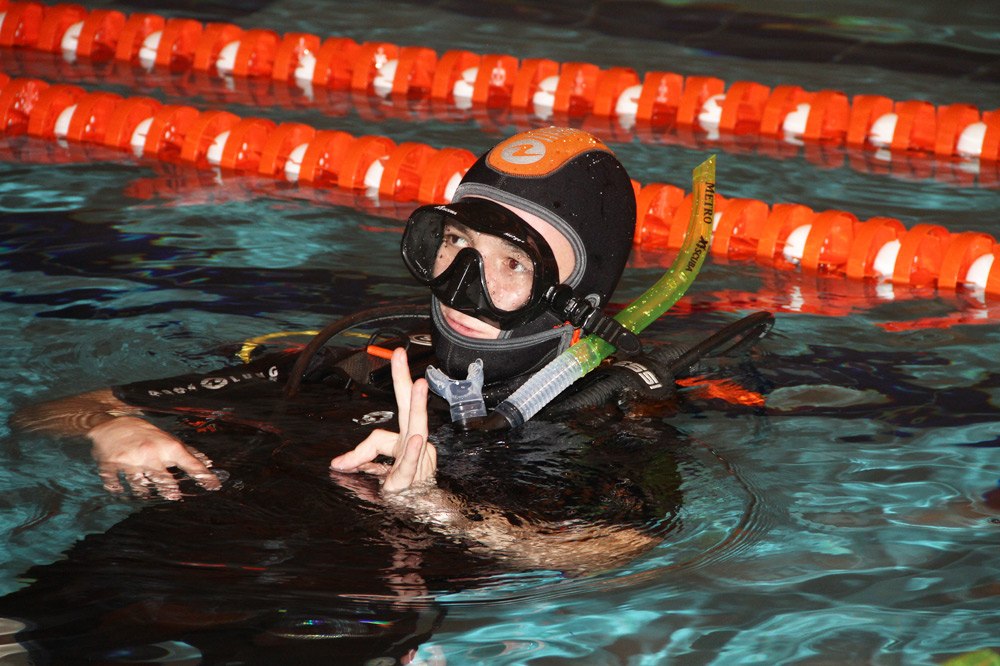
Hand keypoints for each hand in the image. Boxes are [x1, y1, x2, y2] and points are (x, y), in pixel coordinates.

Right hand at [87, 416, 220, 499]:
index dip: (204, 476)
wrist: (113, 421)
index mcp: (168, 447)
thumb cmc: (146, 433)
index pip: (190, 463)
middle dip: (169, 489)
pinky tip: (120, 490)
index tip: (214, 486)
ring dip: (143, 491)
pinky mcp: (110, 464)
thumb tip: (208, 463)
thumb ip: (188, 453)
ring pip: (139, 483)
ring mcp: (130, 460)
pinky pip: (114, 482)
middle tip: (174, 496)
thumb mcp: (169, 440)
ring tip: (146, 494)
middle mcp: (151, 453)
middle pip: (163, 477)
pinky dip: (117, 488)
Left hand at [330, 347, 436, 492]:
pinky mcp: (414, 477)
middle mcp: (415, 447)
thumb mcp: (379, 476)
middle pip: (408, 409)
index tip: (337, 466)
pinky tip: (418, 440)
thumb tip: (336, 463)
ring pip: (415, 428)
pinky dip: (413, 452)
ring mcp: (418, 459)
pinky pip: (411, 463)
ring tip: (419, 384)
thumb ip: (362, 463)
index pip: (379, 438)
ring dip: (418, 406)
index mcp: (405, 444)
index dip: (356, 453)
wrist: (427, 516)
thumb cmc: (406, 494)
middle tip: (398, 354)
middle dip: (402, 380)